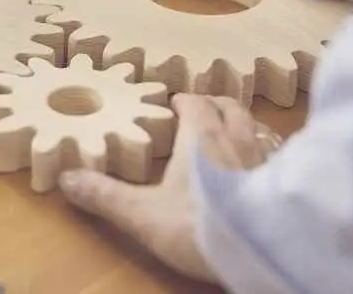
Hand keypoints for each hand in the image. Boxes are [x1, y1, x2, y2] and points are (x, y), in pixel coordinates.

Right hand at [58, 94, 278, 282]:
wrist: (261, 250)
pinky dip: (265, 149)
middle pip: (230, 107)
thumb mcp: (142, 214)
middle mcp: (236, 138)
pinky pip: (276, 153)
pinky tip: (261, 163)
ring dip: (243, 123)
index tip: (174, 102)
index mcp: (200, 136)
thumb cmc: (198, 224)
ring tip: (234, 129)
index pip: (194, 104)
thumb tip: (66, 179)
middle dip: (216, 103)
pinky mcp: (286, 182)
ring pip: (256, 127)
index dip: (184, 101)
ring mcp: (265, 159)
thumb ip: (105, 195)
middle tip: (205, 107)